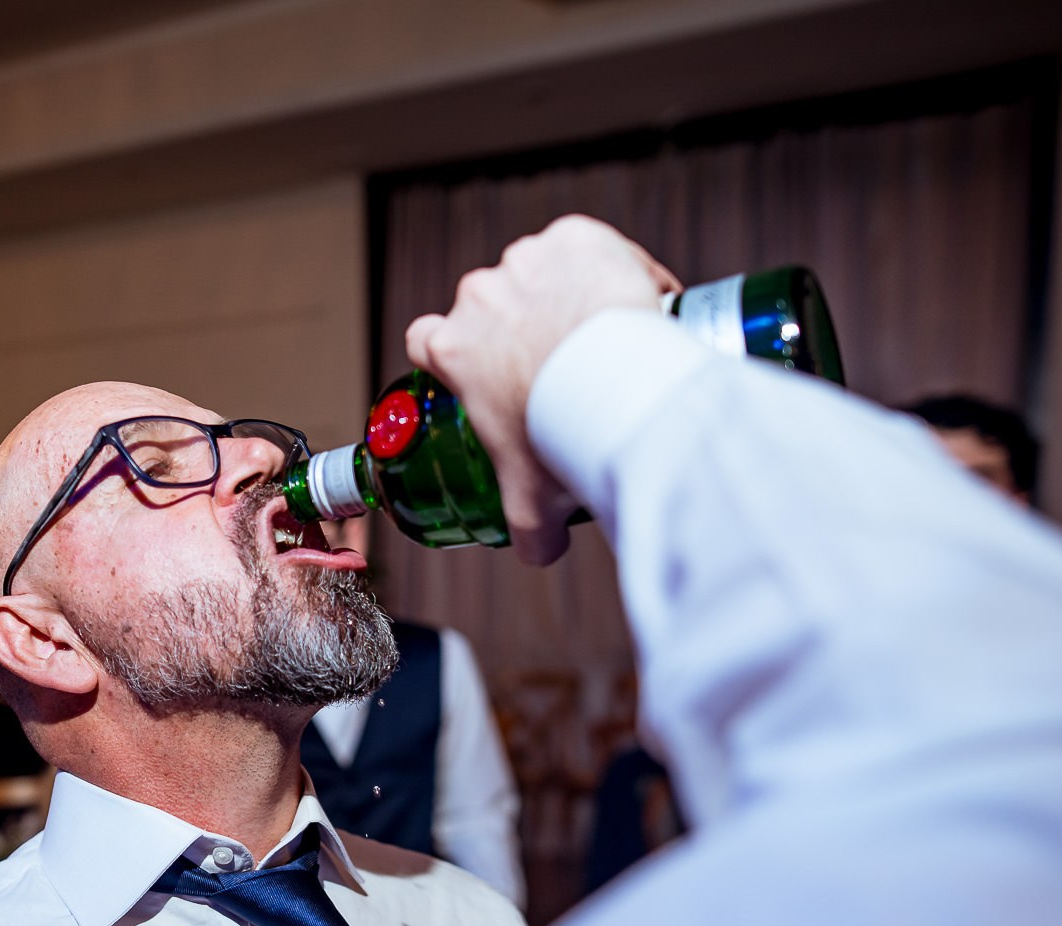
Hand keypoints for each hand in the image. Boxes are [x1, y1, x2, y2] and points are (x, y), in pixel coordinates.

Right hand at [405, 216, 680, 564]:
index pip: (426, 339)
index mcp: (451, 347)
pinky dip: (610, 265)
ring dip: (565, 294)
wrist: (615, 385)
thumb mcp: (530, 498)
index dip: (451, 353)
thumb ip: (527, 530)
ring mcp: (526, 260)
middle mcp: (479, 295)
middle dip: (521, 328)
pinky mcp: (575, 235)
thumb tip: (539, 553)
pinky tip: (634, 298)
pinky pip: (589, 246)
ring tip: (606, 336)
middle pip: (489, 304)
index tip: (483, 369)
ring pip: (541, 272)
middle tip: (564, 364)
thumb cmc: (561, 437)